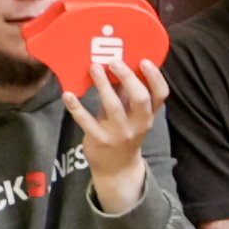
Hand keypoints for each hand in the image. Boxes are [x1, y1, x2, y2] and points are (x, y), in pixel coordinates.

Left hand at [63, 52, 166, 204]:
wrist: (117, 168)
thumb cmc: (125, 131)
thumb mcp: (133, 115)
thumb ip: (129, 93)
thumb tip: (118, 61)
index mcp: (149, 114)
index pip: (161, 95)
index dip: (155, 77)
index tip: (144, 61)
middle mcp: (138, 124)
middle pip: (140, 99)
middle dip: (128, 78)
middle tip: (114, 61)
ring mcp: (119, 133)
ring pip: (113, 107)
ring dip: (103, 85)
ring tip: (94, 67)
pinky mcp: (99, 140)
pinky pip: (87, 122)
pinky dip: (76, 107)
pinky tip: (68, 94)